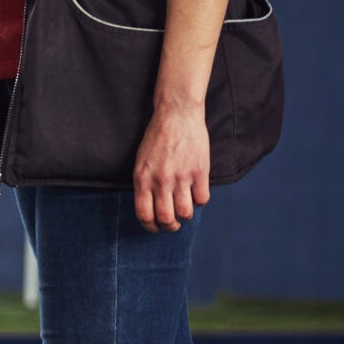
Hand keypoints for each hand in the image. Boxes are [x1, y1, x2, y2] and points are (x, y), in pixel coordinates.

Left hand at [134, 101, 209, 231]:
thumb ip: (145, 184)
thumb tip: (151, 207)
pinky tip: (197, 192)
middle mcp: (161, 181)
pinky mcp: (200, 172)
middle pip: (166, 219)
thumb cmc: (156, 138)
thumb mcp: (141, 162)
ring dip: (186, 215)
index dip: (151, 227)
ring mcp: (181, 177)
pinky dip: (200, 201)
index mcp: (142, 179)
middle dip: (170, 226)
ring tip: (185, 209)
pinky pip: (203, 199)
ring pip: (186, 213)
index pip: (144, 215)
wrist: (176, 115)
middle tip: (173, 223)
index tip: (156, 228)